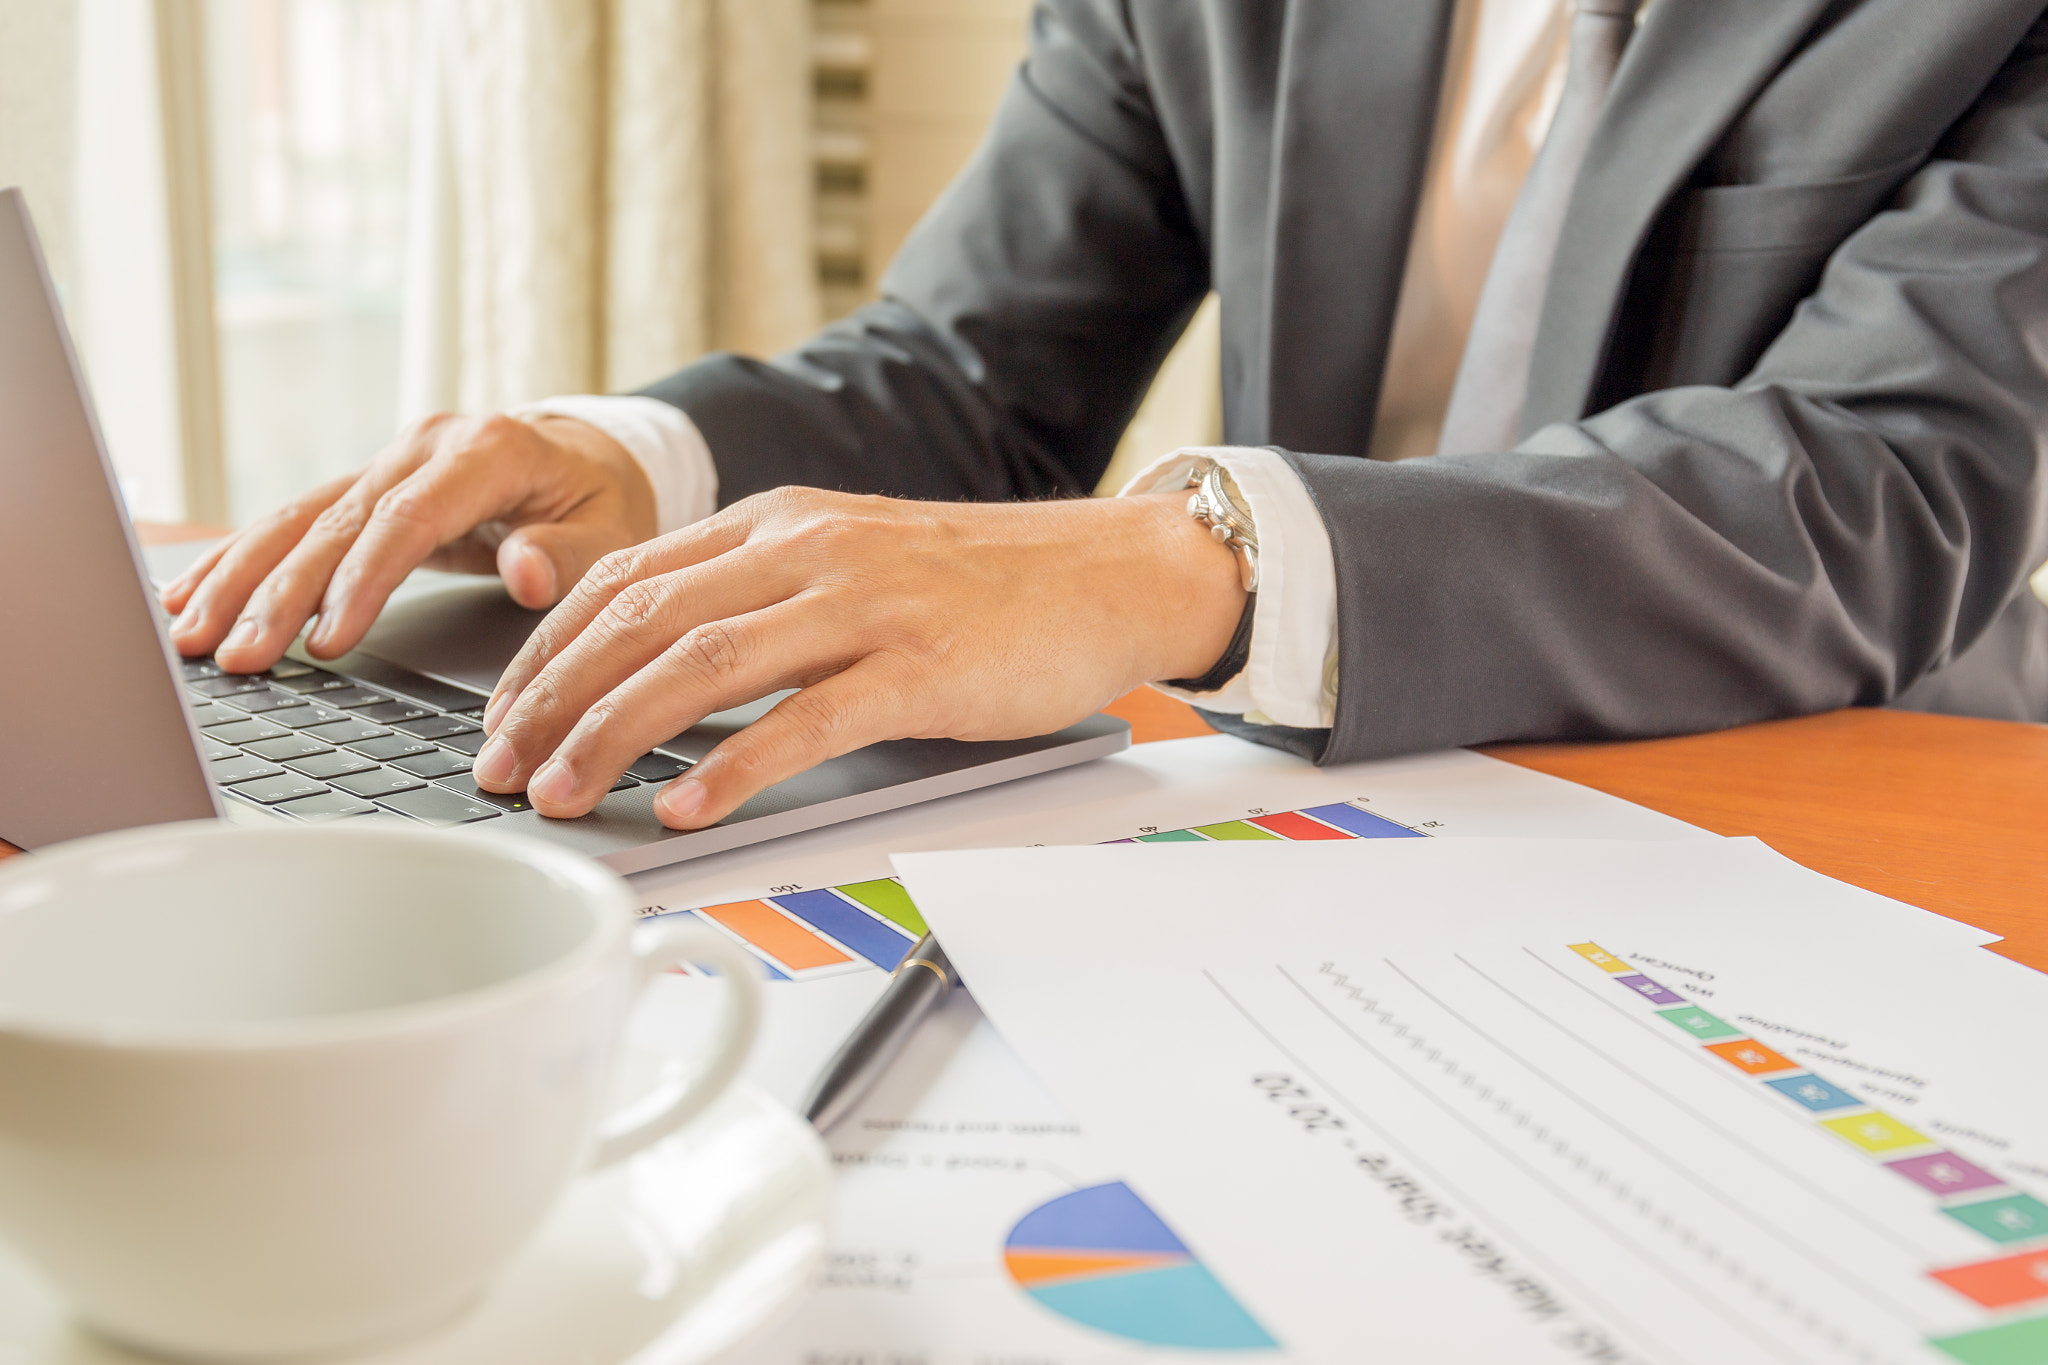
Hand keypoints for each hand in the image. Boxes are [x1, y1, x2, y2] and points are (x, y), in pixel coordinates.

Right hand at [158, 413, 655, 672]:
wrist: (587, 454)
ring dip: (241, 578)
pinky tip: (194, 594)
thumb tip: (527, 571)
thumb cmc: (603, 499)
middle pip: (337, 522)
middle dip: (279, 592)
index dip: (362, 580)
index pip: (408, 519)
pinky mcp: (367, 488)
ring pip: (299, 519)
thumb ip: (570, 554)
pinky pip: (296, 523)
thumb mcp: (614, 529)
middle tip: (237, 654)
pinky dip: (243, 560)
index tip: (328, 640)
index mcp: (486, 450)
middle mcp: (423, 448)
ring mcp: (387, 463)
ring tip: (192, 634)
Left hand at [472, 487, 1246, 827]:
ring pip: (701, 664)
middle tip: (502, 770)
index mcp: (780, 523)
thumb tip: (663, 675)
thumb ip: (764, 599)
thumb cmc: (984, 585)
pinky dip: (734, 768)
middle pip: (641, 620)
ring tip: (564, 796)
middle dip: (551, 700)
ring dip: (614, 736)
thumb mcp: (853, 562)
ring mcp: (863, 604)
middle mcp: (806, 550)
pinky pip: (805, 719)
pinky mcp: (919, 666)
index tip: (504, 714)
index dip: (547, 649)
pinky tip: (686, 808)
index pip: (627, 577)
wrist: (1108, 572)